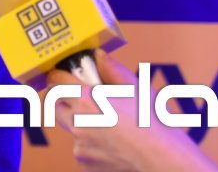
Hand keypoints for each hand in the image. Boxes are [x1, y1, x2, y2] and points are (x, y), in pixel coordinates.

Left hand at [45, 50, 217, 171]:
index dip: (59, 77)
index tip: (64, 77)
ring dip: (81, 124)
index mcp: (85, 99)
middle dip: (64, 101)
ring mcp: (79, 146)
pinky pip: (82, 149)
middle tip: (81, 100)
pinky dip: (91, 145)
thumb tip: (98, 56)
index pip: (55, 82)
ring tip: (107, 125)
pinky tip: (112, 143)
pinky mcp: (85, 164)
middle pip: (55, 106)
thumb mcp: (134, 86)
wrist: (162, 156)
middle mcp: (77, 123)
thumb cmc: (151, 119)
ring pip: (70, 129)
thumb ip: (111, 68)